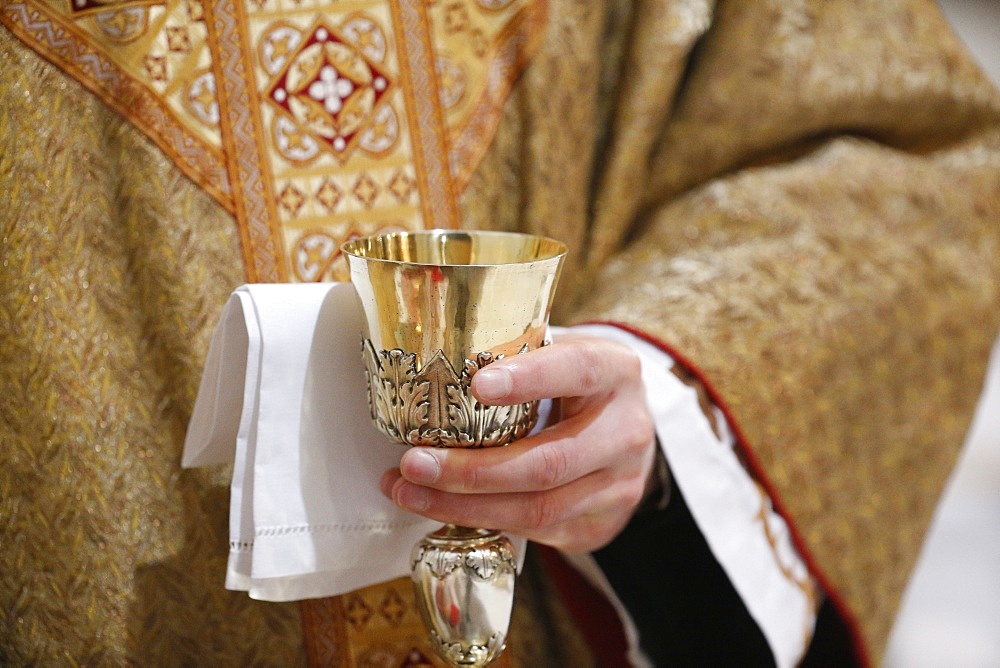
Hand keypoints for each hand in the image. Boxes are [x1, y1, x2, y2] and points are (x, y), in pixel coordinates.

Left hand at [379, 332, 658, 553]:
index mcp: (616, 372)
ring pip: (539, 509)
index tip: (477, 384)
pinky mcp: (601, 523)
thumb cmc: (574, 384)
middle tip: (415, 463)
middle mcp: (625, 431)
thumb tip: (430, 362)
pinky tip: (441, 509)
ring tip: (410, 493)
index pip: (577, 370)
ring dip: (464, 506)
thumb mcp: (559, 354)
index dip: (530, 379)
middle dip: (472, 470)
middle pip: (548, 462)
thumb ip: (514, 354)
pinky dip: (482, 522)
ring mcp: (619, 485)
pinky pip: (536, 531)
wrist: (626, 431)